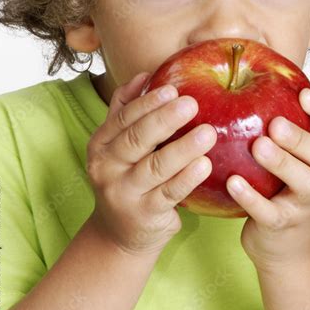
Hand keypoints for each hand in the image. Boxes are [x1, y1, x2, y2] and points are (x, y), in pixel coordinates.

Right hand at [86, 72, 216, 256]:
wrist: (118, 234)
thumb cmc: (127, 177)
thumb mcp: (119, 145)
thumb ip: (127, 110)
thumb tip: (145, 75)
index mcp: (101, 144)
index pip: (123, 118)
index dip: (147, 102)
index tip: (172, 88)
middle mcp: (107, 168)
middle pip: (137, 139)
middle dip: (164, 120)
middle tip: (191, 104)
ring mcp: (124, 193)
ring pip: (155, 167)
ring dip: (183, 149)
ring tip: (208, 133)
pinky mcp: (145, 215)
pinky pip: (169, 193)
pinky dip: (187, 178)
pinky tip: (205, 165)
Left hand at [225, 88, 309, 271]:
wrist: (286, 248)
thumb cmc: (286, 190)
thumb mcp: (297, 158)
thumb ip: (287, 126)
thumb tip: (255, 75)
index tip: (306, 93)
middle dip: (301, 138)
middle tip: (274, 123)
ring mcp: (304, 206)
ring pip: (303, 183)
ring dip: (281, 163)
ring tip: (258, 146)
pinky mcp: (281, 226)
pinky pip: (269, 212)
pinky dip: (251, 197)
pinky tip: (232, 181)